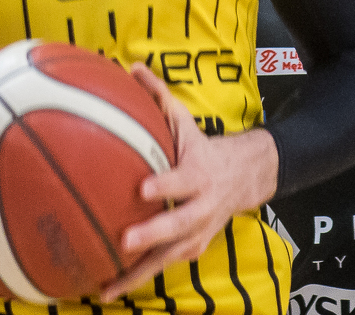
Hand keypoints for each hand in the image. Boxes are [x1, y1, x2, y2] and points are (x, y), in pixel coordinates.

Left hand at [102, 64, 277, 300]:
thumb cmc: (203, 148)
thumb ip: (158, 97)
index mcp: (200, 172)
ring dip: (141, 272)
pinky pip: (167, 265)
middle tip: (125, 242)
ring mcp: (200, 231)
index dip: (165, 185)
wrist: (246, 177)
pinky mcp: (194, 248)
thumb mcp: (185, 121)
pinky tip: (112, 288)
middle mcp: (203, 205)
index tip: (141, 189)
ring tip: (108, 288)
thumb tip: (131, 67)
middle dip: (153, 235)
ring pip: (172, 255)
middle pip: (180, 224)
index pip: (182, 179)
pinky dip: (142, 278)